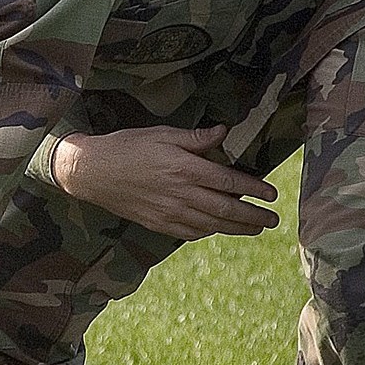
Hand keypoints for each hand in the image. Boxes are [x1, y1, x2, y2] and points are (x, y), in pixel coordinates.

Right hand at [50, 126, 279, 239]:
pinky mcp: (157, 223)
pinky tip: (217, 230)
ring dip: (237, 229)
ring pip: (211, 225)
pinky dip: (209, 233)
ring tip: (255, 229)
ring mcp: (169, 212)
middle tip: (273, 220)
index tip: (271, 193)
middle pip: (226, 209)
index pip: (228, 181)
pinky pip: (190, 233)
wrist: (91, 172)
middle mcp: (180, 194)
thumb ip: (195, 137)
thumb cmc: (126, 147)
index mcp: (184, 168)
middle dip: (253, 216)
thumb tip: (223, 132)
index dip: (253, 188)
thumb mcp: (161, 134)